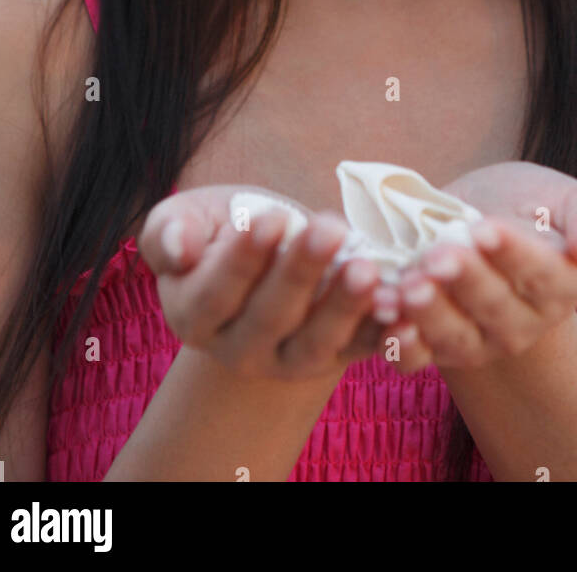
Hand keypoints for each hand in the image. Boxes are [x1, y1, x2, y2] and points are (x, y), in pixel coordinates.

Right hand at [138, 185, 384, 382]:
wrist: (271, 251)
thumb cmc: (223, 227)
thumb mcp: (189, 217)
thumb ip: (170, 231)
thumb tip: (180, 248)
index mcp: (194, 315)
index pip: (216, 293)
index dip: (243, 259)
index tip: (271, 218)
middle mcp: (239, 349)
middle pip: (271, 316)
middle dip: (301, 271)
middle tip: (329, 228)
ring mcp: (289, 360)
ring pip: (318, 342)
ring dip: (345, 306)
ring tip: (368, 267)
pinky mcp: (337, 357)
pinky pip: (363, 351)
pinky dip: (388, 337)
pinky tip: (406, 311)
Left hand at [369, 161, 576, 372]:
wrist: (477, 218)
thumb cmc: (528, 205)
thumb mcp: (566, 198)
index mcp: (562, 286)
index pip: (541, 275)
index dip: (513, 254)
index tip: (485, 228)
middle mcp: (523, 323)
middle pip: (494, 306)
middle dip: (464, 281)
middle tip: (438, 256)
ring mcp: (479, 341)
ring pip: (455, 336)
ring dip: (429, 314)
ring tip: (407, 286)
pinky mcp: (437, 348)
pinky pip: (418, 357)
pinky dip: (400, 345)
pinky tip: (384, 317)